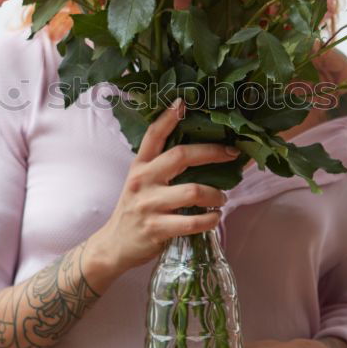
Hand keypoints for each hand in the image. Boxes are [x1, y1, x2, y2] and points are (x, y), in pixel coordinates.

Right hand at [84, 98, 237, 278]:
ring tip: (222, 198)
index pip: (153, 135)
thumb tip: (201, 154)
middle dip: (212, 153)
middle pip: (181, 156)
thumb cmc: (136, 210)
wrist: (114, 245)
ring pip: (193, 191)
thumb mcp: (141, 183)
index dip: (168, 118)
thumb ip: (162, 168)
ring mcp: (149, 204)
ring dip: (216, 195)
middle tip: (232, 154)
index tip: (183, 102)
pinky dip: (210, 219)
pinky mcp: (156, 228)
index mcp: (140, 166)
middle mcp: (143, 180)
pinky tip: (214, 217)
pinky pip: (192, 222)